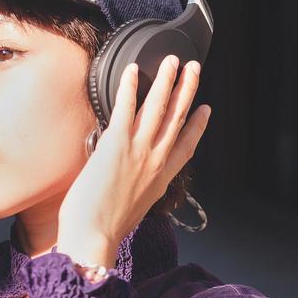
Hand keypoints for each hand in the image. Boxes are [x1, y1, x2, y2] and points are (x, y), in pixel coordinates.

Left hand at [55, 54, 211, 267]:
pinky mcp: (116, 144)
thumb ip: (136, 187)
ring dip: (167, 81)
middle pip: (177, 119)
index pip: (186, 147)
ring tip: (173, 61)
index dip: (197, 126)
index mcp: (161, 180)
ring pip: (159, 108)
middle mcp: (155, 162)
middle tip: (193, 69)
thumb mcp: (132, 208)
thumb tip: (127, 178)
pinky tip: (132, 70)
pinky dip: (130, 87)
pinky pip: (126, 108)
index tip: (204, 110)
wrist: (93, 237)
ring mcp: (138, 151)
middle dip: (187, 90)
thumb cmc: (103, 229)